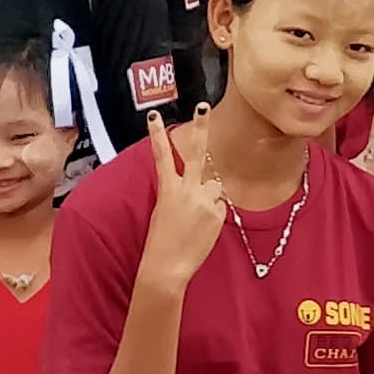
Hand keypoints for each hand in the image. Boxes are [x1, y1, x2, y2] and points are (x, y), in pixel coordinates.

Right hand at [142, 116, 230, 287]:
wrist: (167, 267)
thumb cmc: (161, 242)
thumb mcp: (163, 211)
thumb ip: (181, 193)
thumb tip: (202, 185)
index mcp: (167, 189)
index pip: (162, 156)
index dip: (157, 135)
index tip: (154, 116)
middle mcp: (187, 190)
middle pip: (196, 153)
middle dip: (200, 128)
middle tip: (204, 106)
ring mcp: (204, 200)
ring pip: (214, 186)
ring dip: (209, 196)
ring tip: (196, 218)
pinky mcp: (217, 213)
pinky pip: (220, 206)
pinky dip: (214, 214)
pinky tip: (203, 229)